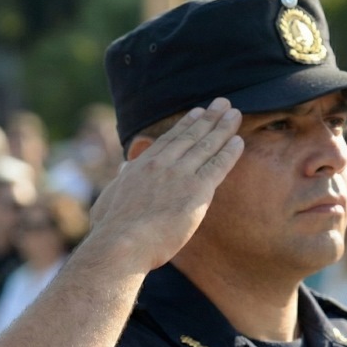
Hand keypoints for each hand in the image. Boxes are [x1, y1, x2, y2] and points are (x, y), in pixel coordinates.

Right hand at [83, 98, 242, 272]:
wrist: (122, 243)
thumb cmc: (111, 229)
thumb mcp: (108, 198)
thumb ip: (120, 179)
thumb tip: (124, 168)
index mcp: (142, 166)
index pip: (168, 140)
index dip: (185, 124)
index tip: (197, 112)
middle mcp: (162, 164)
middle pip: (190, 136)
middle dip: (208, 117)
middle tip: (222, 103)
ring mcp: (180, 175)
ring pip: (206, 145)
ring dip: (223, 127)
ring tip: (234, 114)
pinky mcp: (197, 190)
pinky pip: (218, 165)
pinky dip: (230, 152)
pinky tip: (239, 141)